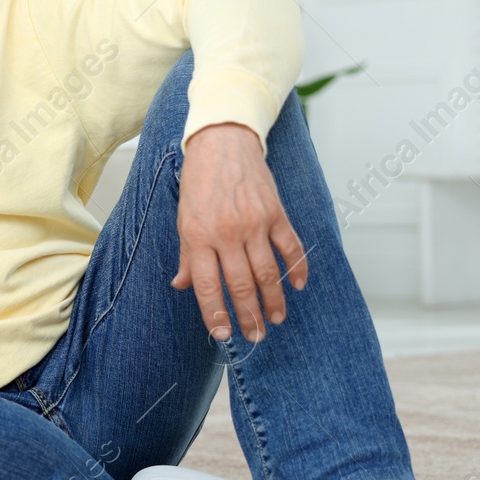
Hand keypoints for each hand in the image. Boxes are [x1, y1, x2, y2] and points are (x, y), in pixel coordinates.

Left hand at [171, 122, 307, 342]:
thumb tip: (182, 286)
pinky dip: (296, 268)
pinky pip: (290, 247)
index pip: (207, 286)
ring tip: (276, 319)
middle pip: (240, 285)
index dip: (216, 314)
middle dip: (249, 316)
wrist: (222, 142)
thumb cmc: (199, 182)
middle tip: (256, 336)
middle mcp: (226, 233)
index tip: (223, 334)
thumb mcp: (183, 219)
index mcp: (198, 237)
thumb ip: (186, 255)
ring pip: (267, 273)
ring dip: (273, 300)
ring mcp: (253, 223)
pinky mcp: (274, 213)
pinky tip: (298, 285)